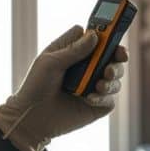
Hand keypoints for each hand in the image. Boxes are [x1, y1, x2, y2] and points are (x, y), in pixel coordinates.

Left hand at [0, 25, 128, 150]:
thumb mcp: (50, 62)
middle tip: (114, 60)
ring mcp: (94, 86)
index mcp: (76, 52)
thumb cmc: (35, 87)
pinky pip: (110, 99)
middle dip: (118, 57)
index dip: (108, 34)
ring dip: (112, 79)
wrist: (31, 119)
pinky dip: (103, 97)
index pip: (98, 38)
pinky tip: (89, 99)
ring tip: (99, 85)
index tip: (114, 32)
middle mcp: (88, 68)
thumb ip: (73, 49)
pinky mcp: (97, 105)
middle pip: (113, 56)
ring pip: (116, 78)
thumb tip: (95, 36)